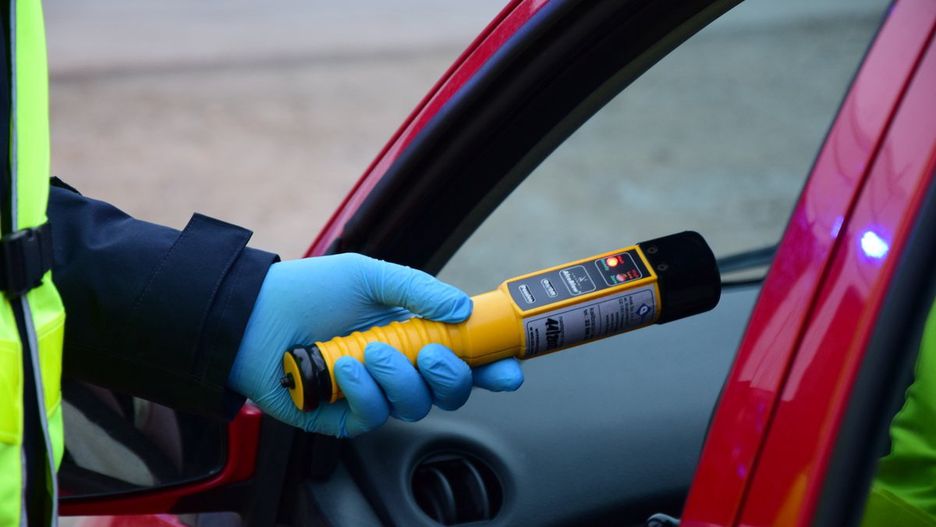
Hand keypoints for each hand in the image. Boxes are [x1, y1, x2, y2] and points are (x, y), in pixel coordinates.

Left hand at [227, 253, 522, 436]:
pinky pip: (375, 417)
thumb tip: (464, 310)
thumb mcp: (369, 276)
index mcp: (412, 333)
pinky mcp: (346, 417)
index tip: (510, 367)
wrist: (253, 316)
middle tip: (431, 352)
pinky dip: (366, 392)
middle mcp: (399, 367)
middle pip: (451, 390)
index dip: (491, 365)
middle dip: (451, 376)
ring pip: (417, 406)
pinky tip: (345, 368)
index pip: (463, 355)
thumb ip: (419, 291)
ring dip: (400, 379)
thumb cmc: (308, 291)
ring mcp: (374, 394)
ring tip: (370, 351)